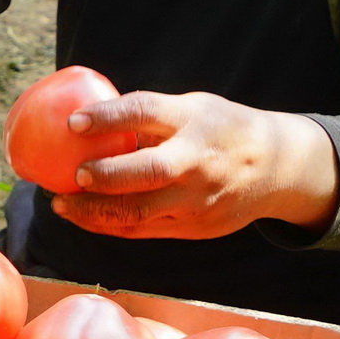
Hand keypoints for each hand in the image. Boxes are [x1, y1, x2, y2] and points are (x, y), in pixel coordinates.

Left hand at [49, 90, 339, 242]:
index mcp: (193, 120)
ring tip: (60, 204)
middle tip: (72, 176)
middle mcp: (197, 161)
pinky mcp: (195, 227)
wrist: (278, 168)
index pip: (146, 112)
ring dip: (93, 211)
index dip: (108, 117)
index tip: (74, 122)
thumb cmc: (220, 129)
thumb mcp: (194, 108)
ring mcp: (197, 199)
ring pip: (138, 212)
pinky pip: (143, 230)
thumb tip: (87, 121)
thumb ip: (150, 116)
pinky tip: (84, 217)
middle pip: (146, 172)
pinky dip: (109, 225)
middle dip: (105, 176)